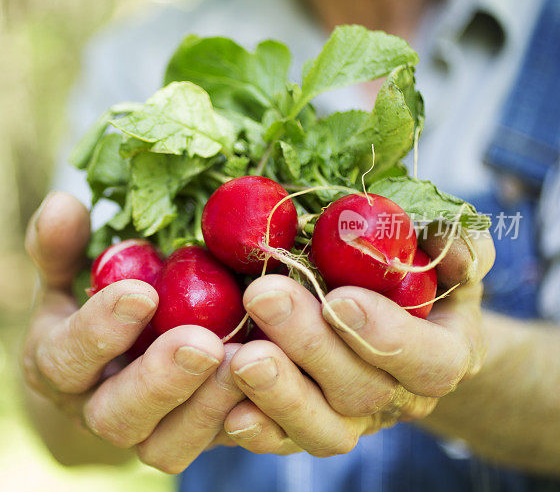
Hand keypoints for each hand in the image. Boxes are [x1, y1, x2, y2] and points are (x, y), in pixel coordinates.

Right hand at [21, 192, 245, 472]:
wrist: (104, 371)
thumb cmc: (87, 305)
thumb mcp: (67, 273)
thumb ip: (61, 245)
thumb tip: (62, 204)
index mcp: (59, 366)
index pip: (65, 357)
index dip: (99, 330)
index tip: (141, 293)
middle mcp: (96, 410)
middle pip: (117, 416)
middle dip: (161, 381)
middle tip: (204, 342)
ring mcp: (145, 434)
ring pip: (167, 446)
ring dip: (208, 407)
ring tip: (248, 361)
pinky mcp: (191, 440)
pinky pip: (215, 446)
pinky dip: (246, 422)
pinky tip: (275, 384)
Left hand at [220, 230, 494, 455]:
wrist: (388, 324)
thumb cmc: (416, 280)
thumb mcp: (445, 253)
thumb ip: (458, 246)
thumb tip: (452, 249)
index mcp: (442, 355)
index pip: (428, 360)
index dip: (386, 335)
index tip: (338, 298)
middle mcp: (399, 398)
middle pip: (361, 389)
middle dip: (310, 344)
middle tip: (264, 295)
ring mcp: (353, 420)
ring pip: (323, 428)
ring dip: (279, 393)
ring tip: (241, 357)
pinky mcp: (307, 429)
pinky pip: (285, 442)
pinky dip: (258, 429)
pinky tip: (230, 410)